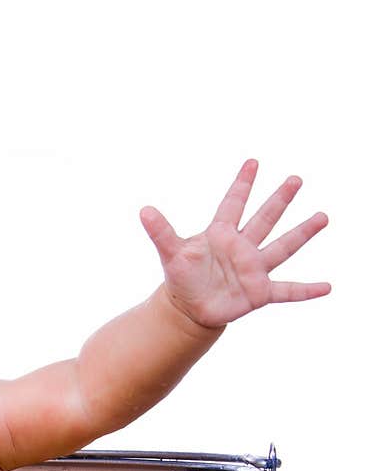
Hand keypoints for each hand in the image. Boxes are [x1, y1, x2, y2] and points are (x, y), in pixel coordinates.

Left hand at [140, 159, 329, 328]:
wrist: (190, 308)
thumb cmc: (181, 278)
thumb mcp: (170, 253)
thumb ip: (160, 232)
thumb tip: (143, 210)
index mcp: (221, 234)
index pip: (233, 204)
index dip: (242, 184)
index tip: (252, 162)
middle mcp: (242, 247)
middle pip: (264, 218)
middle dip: (279, 199)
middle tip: (295, 178)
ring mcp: (253, 269)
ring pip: (282, 247)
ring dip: (302, 233)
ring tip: (322, 217)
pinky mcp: (259, 292)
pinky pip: (288, 290)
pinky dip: (306, 290)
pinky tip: (326, 287)